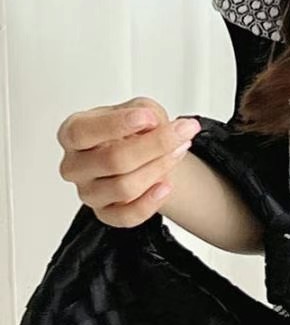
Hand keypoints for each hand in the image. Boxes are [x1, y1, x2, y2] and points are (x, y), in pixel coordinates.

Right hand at [57, 98, 201, 227]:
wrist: (142, 156)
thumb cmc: (131, 132)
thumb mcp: (139, 109)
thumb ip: (145, 111)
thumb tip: (154, 123)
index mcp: (72, 135)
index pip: (82, 133)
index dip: (116, 125)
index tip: (148, 117)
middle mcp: (75, 166)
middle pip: (112, 160)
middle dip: (154, 145)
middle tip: (181, 133)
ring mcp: (88, 193)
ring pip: (125, 188)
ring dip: (159, 168)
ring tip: (178, 152)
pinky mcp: (104, 214)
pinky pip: (127, 216)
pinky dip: (151, 202)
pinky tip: (166, 186)